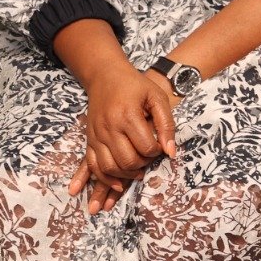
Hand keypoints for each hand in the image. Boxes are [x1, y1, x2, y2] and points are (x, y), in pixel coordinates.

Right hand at [68, 65, 177, 214]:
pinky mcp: (89, 139)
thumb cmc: (136, 86)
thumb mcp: (157, 98)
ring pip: (109, 167)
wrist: (106, 76)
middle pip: (127, 160)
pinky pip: (93, 166)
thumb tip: (171, 152)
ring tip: (138, 172)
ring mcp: (96, 135)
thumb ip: (166, 125)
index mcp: (128, 116)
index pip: (146, 147)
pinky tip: (117, 184)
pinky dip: (104, 178)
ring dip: (125, 175)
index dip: (157, 151)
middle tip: (149, 158)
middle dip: (142, 165)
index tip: (160, 146)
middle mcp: (109, 128)